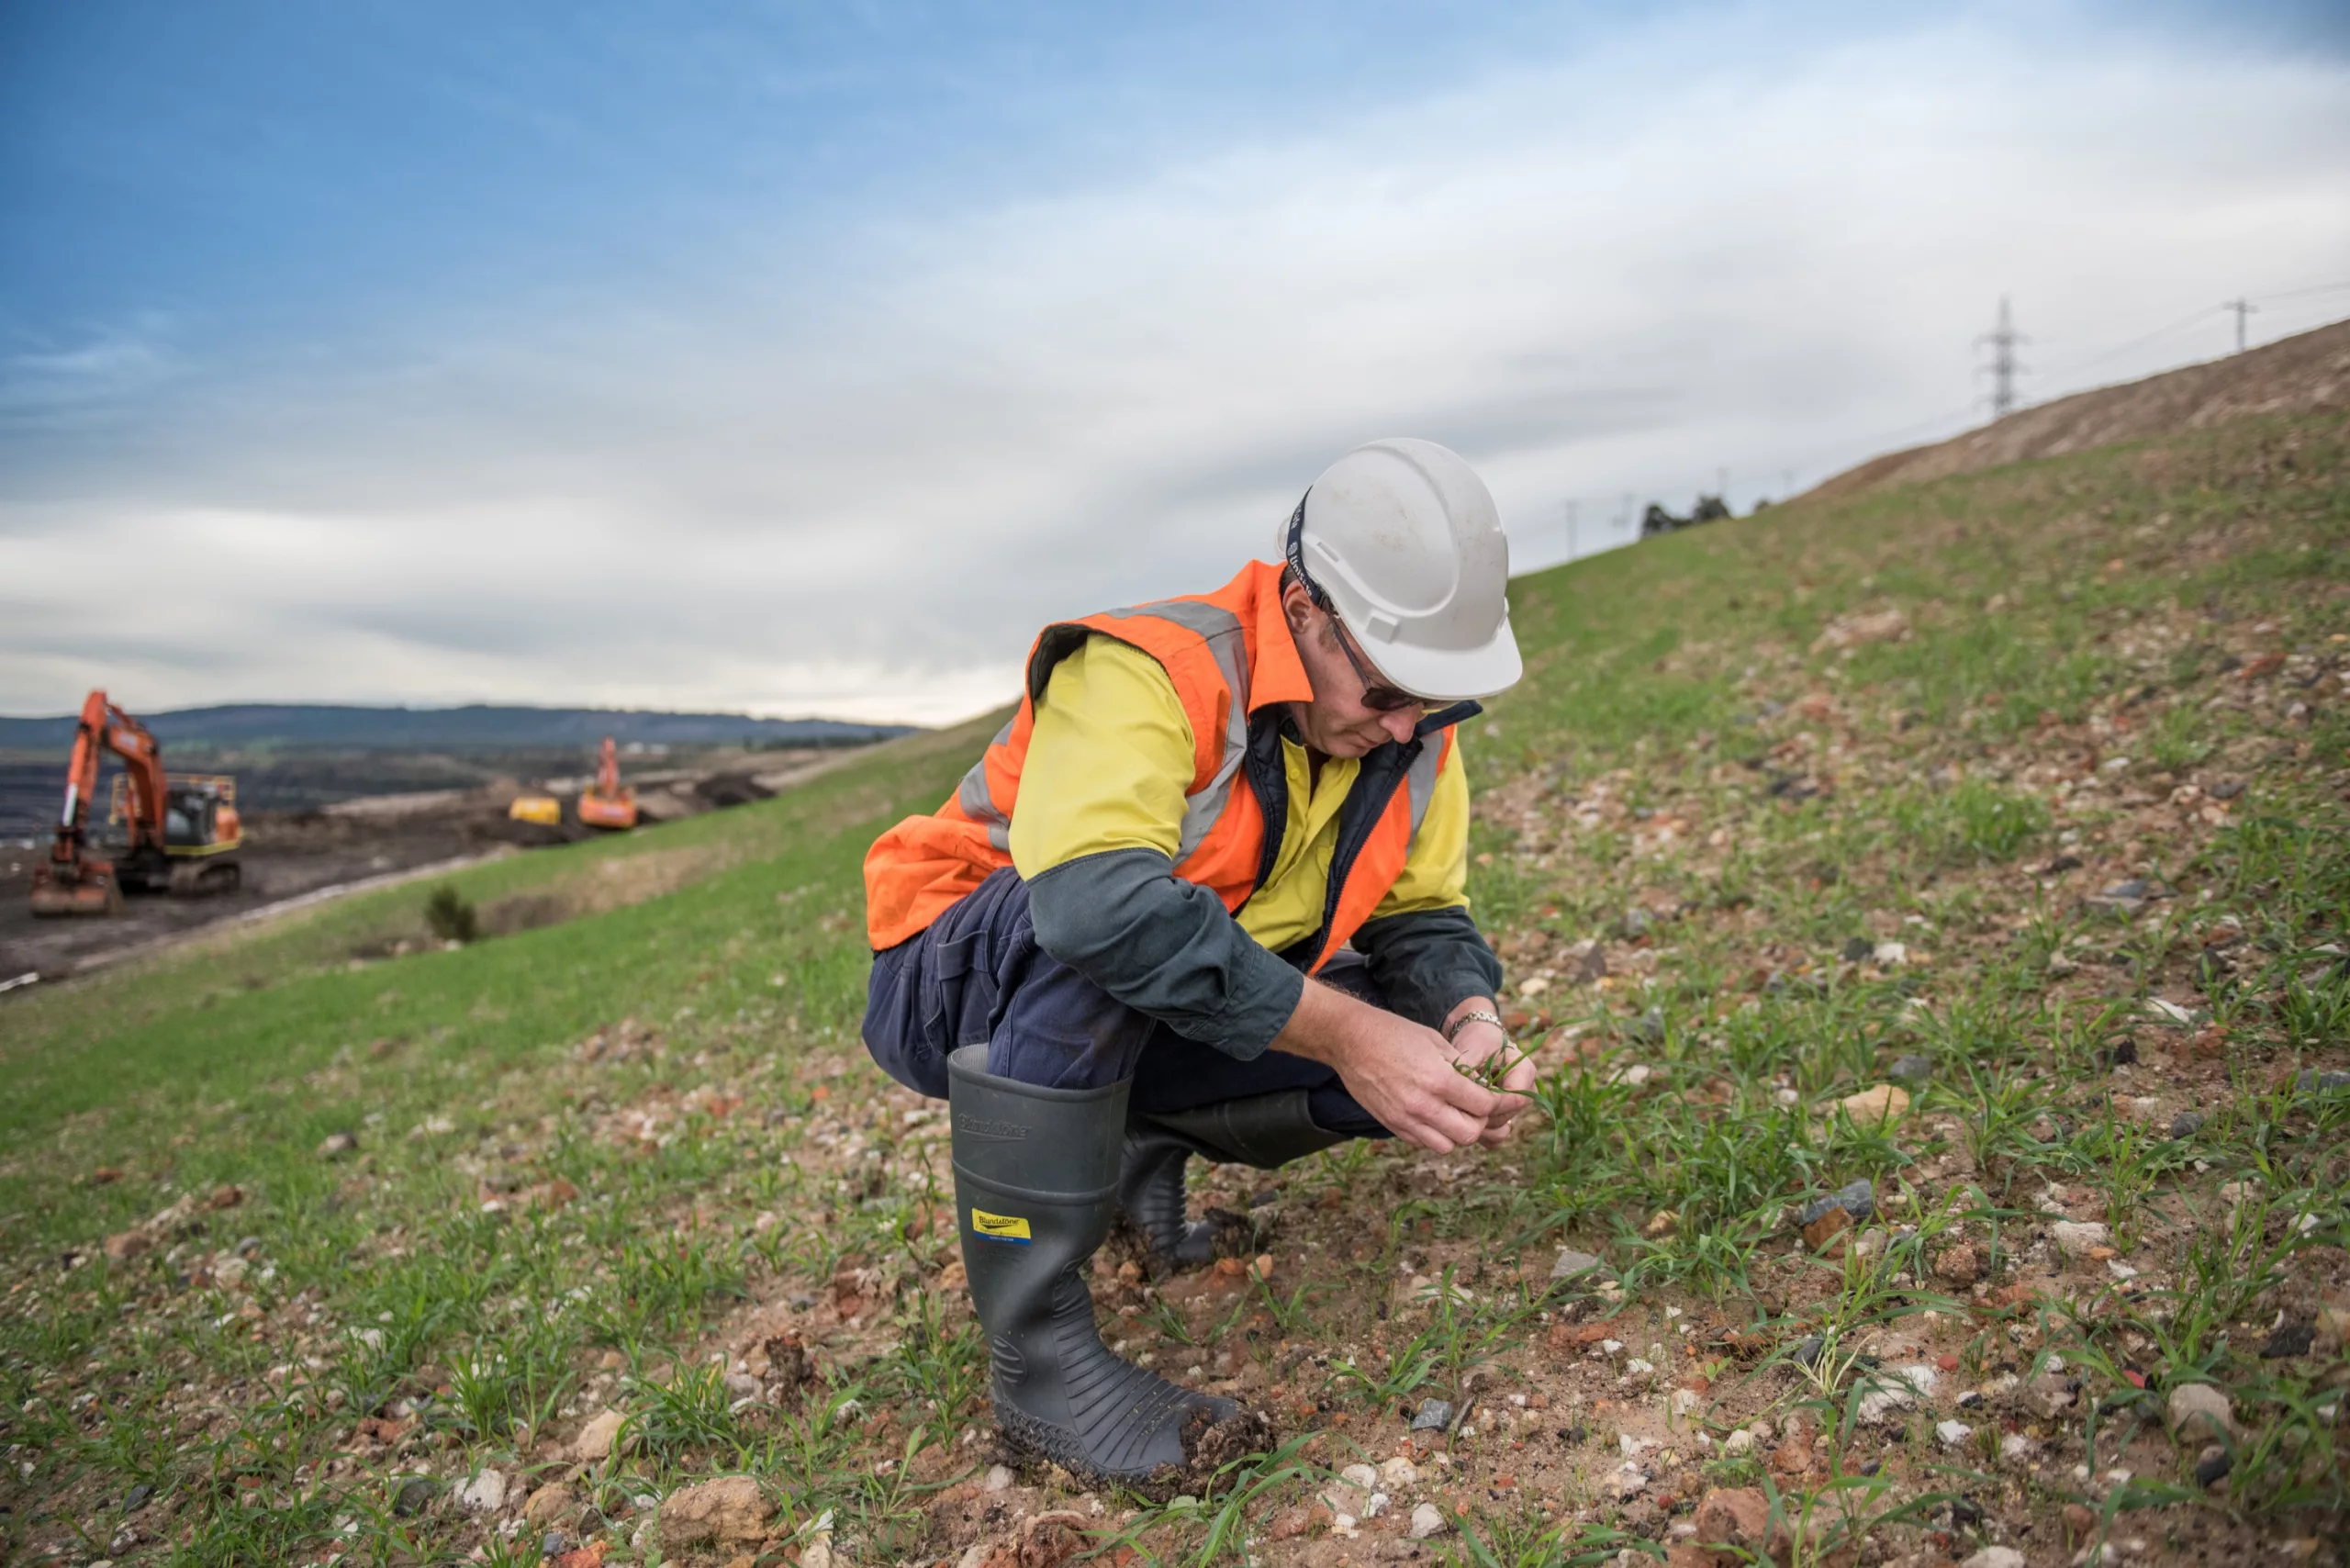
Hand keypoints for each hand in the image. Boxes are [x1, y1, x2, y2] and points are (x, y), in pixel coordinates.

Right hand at [1273, 983, 1500, 1152]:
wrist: (1351, 1040)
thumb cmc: (1395, 1034)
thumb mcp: (1436, 1042)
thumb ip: (1462, 1070)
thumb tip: (1483, 1089)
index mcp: (1439, 1079)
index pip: (1484, 1106)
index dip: (1499, 1103)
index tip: (1503, 1097)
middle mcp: (1423, 1104)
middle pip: (1470, 1133)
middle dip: (1480, 1121)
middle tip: (1478, 1106)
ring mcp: (1405, 1118)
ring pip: (1448, 1145)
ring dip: (1458, 1132)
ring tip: (1456, 1113)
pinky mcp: (1392, 1125)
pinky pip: (1424, 1142)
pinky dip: (1436, 1135)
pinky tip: (1435, 1115)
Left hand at [1443, 1018, 1536, 1145]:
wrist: (1475, 1040)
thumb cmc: (1476, 1040)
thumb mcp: (1473, 1048)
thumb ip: (1472, 1070)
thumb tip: (1465, 1094)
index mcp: (1525, 1071)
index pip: (1517, 1099)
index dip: (1493, 1104)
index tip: (1468, 1100)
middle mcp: (1526, 1091)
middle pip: (1508, 1116)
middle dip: (1482, 1116)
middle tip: (1456, 1108)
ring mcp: (1516, 1106)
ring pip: (1501, 1128)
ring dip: (1479, 1127)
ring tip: (1457, 1115)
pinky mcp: (1504, 1115)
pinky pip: (1496, 1135)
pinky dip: (1480, 1133)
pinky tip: (1462, 1123)